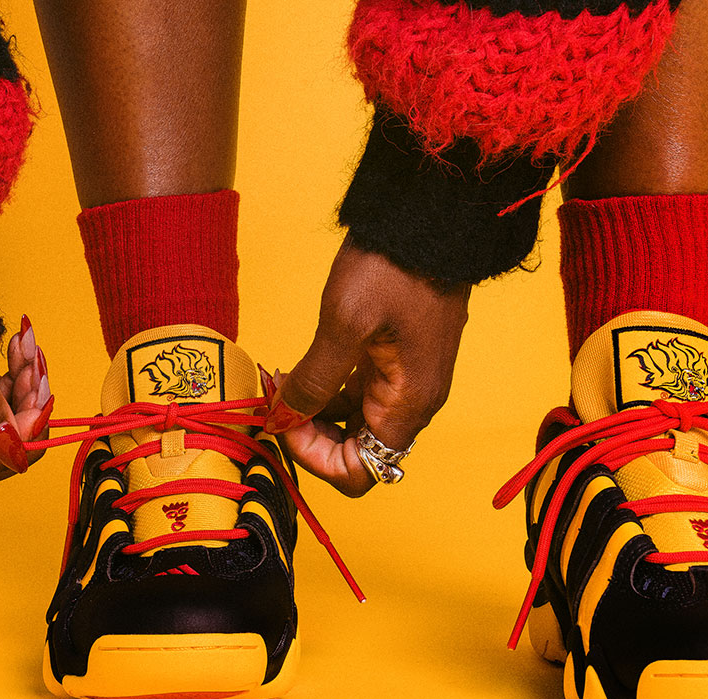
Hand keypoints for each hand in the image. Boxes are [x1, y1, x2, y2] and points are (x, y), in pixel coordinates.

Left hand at [265, 238, 469, 496]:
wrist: (432, 217)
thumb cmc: (394, 268)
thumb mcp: (343, 326)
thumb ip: (313, 381)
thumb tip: (282, 419)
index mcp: (408, 405)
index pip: (361, 473)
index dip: (315, 459)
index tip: (284, 421)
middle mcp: (413, 402)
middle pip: (356, 453)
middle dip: (309, 436)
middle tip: (275, 403)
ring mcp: (407, 380)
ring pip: (353, 423)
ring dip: (314, 413)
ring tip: (280, 385)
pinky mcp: (397, 358)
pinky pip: (359, 394)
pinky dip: (327, 391)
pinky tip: (299, 371)